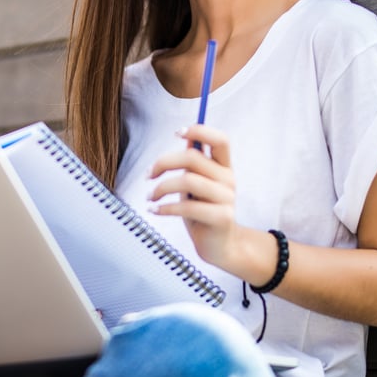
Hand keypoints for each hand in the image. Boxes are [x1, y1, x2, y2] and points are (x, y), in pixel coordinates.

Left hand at [146, 124, 253, 273]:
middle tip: (148, 175)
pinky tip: (155, 210)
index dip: (199, 130)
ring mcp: (227, 198)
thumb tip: (184, 135)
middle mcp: (228, 179)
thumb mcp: (196, 184)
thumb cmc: (202, 212)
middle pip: (192, 157)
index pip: (220, 139)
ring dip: (161, 188)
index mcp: (224, 167)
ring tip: (150, 197)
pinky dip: (165, 207)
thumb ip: (193, 163)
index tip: (176, 133)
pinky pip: (187, 207)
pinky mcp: (221, 217)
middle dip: (163, 163)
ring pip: (187, 180)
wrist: (218, 246)